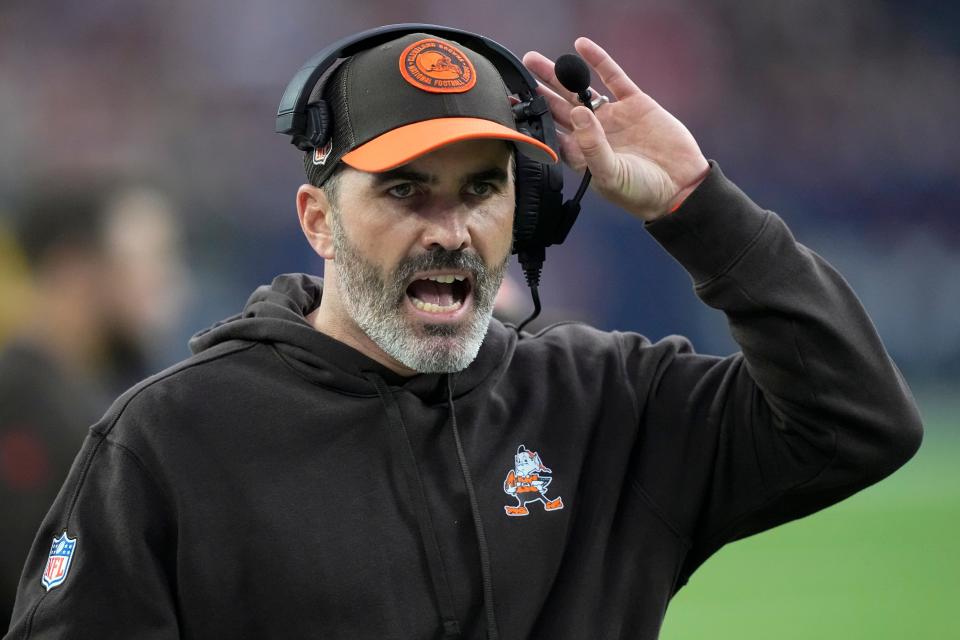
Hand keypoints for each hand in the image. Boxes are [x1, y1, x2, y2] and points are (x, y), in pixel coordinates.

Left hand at [523, 38, 709, 220]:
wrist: (681, 187)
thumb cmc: (641, 192)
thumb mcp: (610, 175)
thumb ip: (591, 146)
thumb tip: (577, 112)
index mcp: (581, 154)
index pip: (550, 132)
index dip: (533, 118)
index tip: (512, 103)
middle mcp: (593, 133)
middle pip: (559, 107)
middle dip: (539, 90)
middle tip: (519, 71)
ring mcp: (614, 116)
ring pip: (580, 90)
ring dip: (559, 74)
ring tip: (535, 60)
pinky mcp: (635, 104)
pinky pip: (613, 77)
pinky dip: (598, 61)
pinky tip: (581, 46)